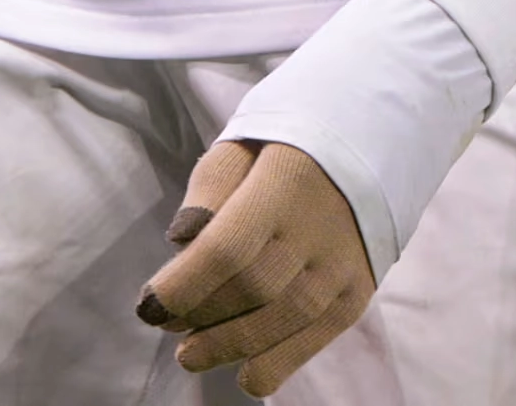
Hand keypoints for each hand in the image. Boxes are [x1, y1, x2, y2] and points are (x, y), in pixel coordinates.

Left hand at [136, 140, 373, 393]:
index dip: (184, 285)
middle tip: (166, 325)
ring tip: (191, 355)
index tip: (148, 304)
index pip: (228, 246)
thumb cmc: (285, 145)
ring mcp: (344, 264)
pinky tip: (244, 373)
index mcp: (288, 178)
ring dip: (229, 346)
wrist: (368, 146)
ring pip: (283, 321)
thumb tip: (182, 240)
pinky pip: (316, 340)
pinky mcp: (358, 292)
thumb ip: (210, 188)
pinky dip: (277, 365)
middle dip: (200, 315)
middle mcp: (321, 226)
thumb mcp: (242, 143)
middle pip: (253, 289)